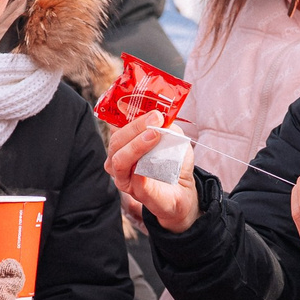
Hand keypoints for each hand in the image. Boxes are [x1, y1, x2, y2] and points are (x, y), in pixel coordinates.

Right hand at [105, 113, 196, 233]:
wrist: (183, 190)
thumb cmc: (173, 163)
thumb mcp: (173, 137)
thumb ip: (165, 126)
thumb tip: (160, 115)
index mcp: (123, 146)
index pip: (116, 127)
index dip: (125, 114)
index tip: (145, 107)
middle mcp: (118, 162)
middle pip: (116, 141)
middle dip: (135, 127)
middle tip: (155, 118)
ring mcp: (125, 179)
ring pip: (119, 160)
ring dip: (136, 145)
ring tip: (154, 134)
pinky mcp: (137, 193)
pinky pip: (134, 179)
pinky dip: (141, 167)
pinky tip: (152, 159)